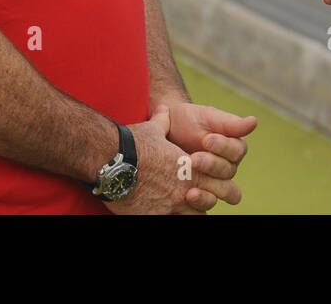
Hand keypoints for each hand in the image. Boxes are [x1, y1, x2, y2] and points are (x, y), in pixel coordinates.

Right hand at [103, 107, 224, 214]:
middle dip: (206, 200)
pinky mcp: (153, 216)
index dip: (217, 184)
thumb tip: (164, 109)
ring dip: (188, 211)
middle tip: (195, 197)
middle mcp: (184, 189)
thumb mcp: (153, 129)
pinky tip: (157, 210)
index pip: (218, 182)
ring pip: (193, 215)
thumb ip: (163, 121)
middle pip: (209, 202)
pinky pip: (169, 220)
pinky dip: (168, 215)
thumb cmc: (134, 144)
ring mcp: (170, 206)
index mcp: (189, 168)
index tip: (210, 184)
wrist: (112, 162)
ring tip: (178, 206)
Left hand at [163, 102, 256, 205]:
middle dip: (211, 165)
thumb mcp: (207, 117)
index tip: (206, 139)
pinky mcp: (201, 192)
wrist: (166, 131)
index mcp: (233, 147)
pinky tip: (189, 197)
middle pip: (229, 171)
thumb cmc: (189, 120)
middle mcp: (227, 166)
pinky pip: (207, 203)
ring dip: (209, 188)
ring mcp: (215, 182)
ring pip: (223, 191)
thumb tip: (254, 121)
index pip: (237, 150)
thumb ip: (230, 123)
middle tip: (193, 159)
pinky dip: (201, 201)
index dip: (223, 147)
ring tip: (191, 189)